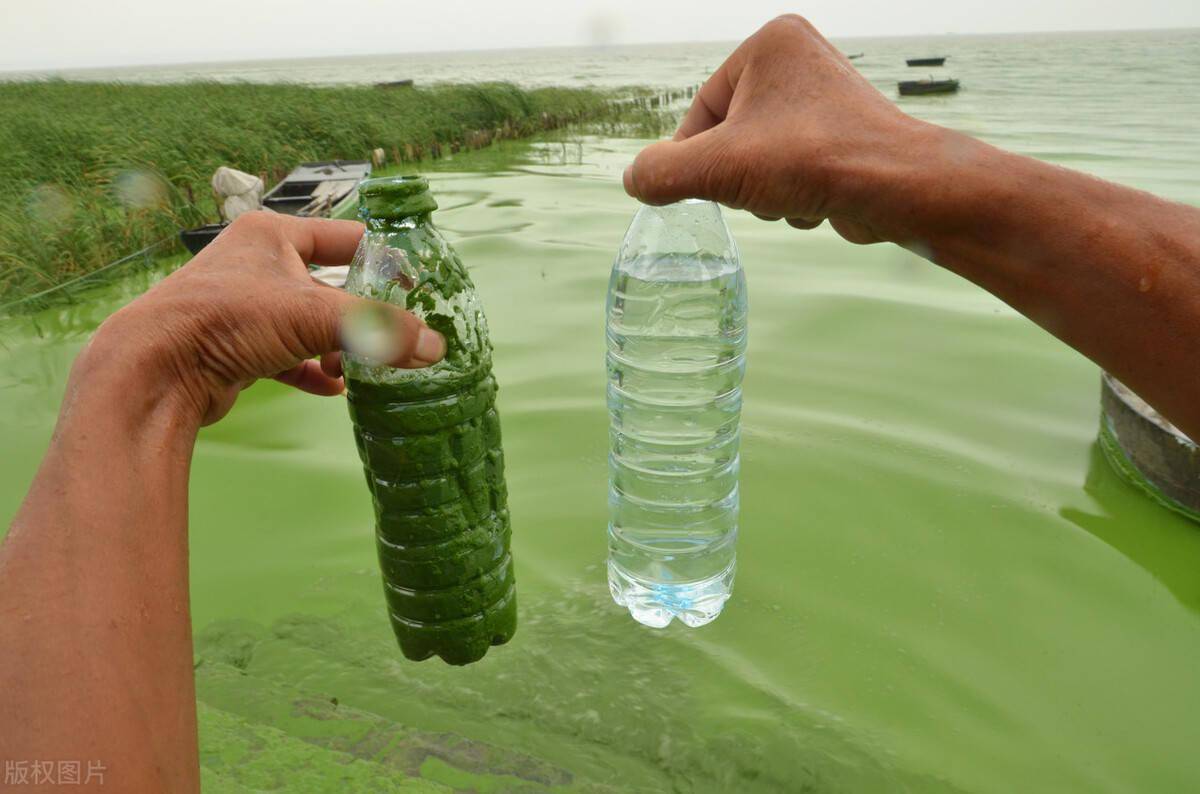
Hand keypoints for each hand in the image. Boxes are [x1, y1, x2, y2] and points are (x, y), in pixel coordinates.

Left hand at [85, 211, 445, 425]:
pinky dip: (310, 369)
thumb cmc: (227, 320)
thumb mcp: (316, 316)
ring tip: (354, 368)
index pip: (344, 237)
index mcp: (271, 235)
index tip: (414, 287)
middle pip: (328, 285)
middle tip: (386, 338)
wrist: (155, 371)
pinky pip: (284, 355)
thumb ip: (381, 330)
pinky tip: (332, 387)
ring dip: (336, 347)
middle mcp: (254, 264)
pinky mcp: (231, 346)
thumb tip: (435, 346)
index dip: (382, 261)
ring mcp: (241, 306)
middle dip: (358, 316)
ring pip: (306, 323)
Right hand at [623, 14, 933, 244]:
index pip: (702, 110)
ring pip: (758, 159)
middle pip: (730, 137)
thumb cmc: (810, 160)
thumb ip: (662, 173)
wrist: (895, 187)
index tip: (704, 187)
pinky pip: (790, 170)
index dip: (695, 157)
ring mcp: (824, 99)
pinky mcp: (841, 137)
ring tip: (792, 193)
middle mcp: (800, 60)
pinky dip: (792, 195)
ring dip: (763, 191)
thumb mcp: (717, 167)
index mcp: (769, 44)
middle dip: (738, 176)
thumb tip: (634, 180)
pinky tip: (814, 201)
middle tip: (760, 186)